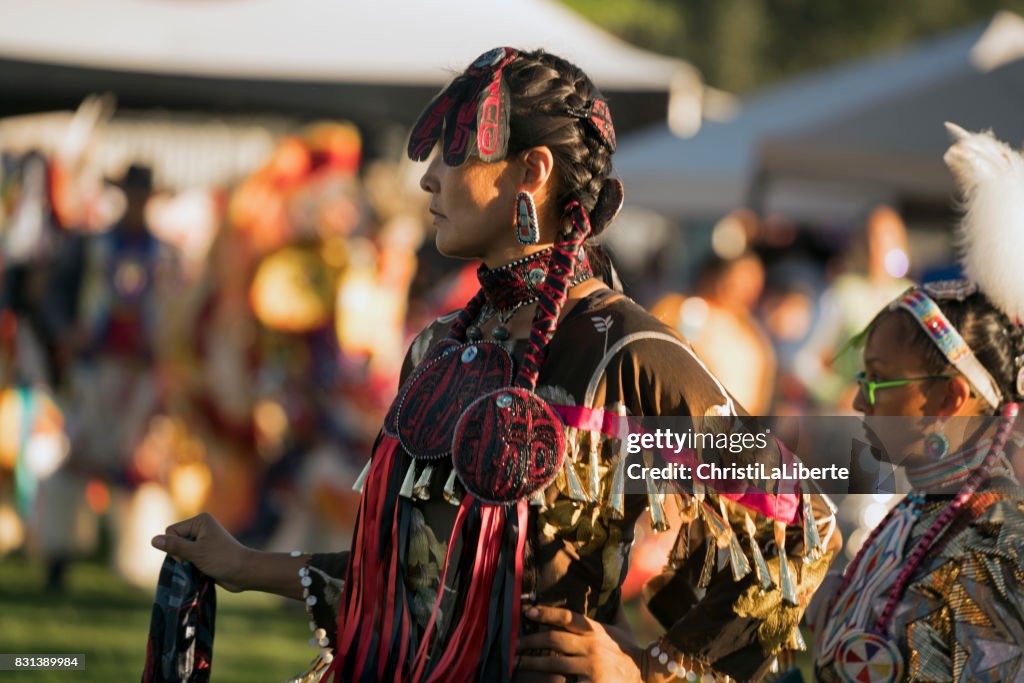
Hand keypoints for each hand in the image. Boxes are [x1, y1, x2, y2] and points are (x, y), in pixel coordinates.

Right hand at [151, 512, 252, 592]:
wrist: (243, 572)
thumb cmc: (222, 559)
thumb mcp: (196, 553)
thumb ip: (174, 546)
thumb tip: (153, 540)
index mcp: (200, 521)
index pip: (171, 531)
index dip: (175, 546)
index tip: (189, 556)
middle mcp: (201, 527)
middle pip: (174, 541)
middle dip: (180, 554)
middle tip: (194, 562)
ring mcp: (203, 540)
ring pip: (180, 551)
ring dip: (185, 561)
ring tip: (198, 567)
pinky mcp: (204, 552)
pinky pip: (187, 557)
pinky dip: (189, 565)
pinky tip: (198, 570)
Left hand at [517, 606, 641, 682]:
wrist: (647, 675)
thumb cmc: (630, 650)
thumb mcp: (622, 627)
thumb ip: (613, 608)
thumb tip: (613, 584)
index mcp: (596, 630)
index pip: (567, 618)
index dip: (545, 613)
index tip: (527, 611)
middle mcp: (593, 646)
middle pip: (554, 640)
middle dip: (531, 641)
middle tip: (516, 643)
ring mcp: (591, 668)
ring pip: (553, 664)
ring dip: (532, 663)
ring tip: (518, 662)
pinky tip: (536, 682)